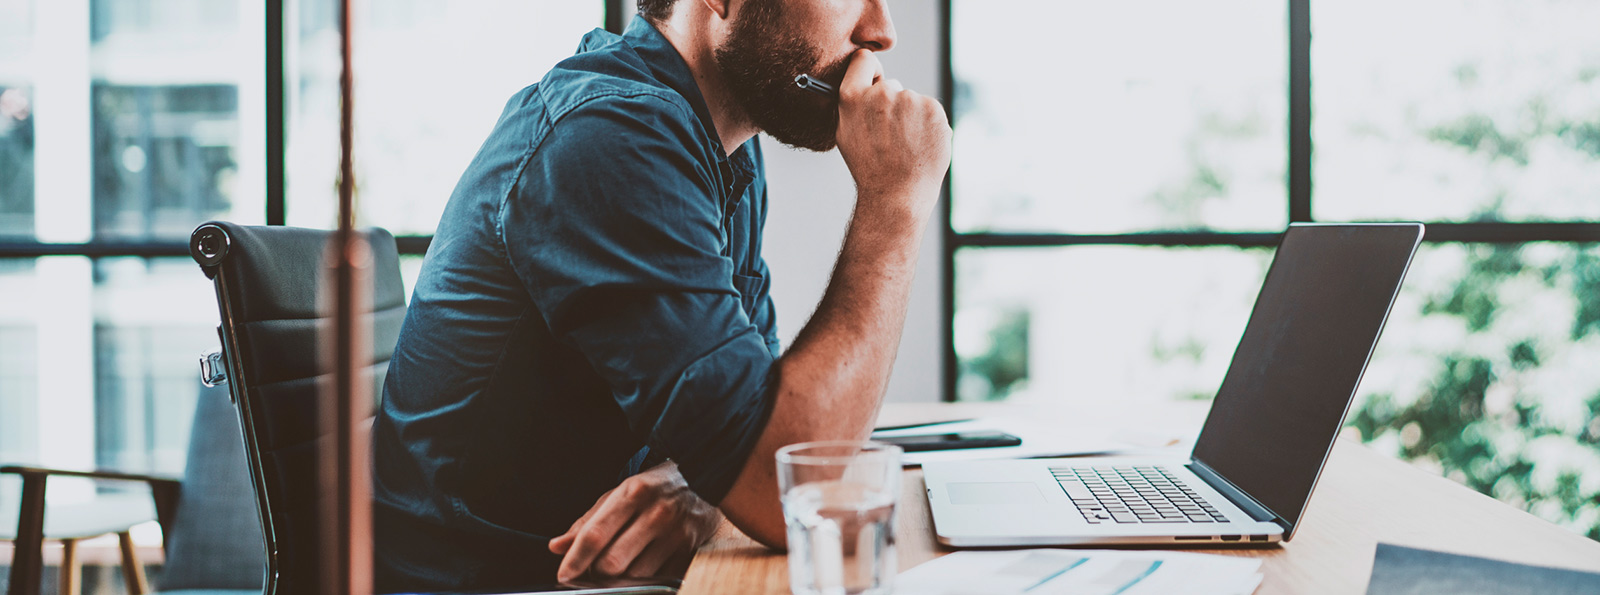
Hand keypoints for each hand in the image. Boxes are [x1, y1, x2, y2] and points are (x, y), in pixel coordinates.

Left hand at [548, 460, 722, 581]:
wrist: (708, 478)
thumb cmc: (657, 487)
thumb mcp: (620, 493)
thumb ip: (588, 521)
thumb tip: (558, 546)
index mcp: (633, 492)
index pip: (596, 533)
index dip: (576, 559)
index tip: (564, 574)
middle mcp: (656, 512)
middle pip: (613, 562)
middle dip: (598, 571)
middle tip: (597, 565)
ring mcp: (676, 533)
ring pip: (635, 575)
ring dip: (622, 576)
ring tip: (625, 559)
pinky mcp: (690, 550)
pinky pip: (657, 578)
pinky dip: (645, 577)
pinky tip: (646, 560)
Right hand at [834, 49, 952, 221]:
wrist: (897, 195)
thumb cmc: (869, 169)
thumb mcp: (845, 133)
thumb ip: (853, 105)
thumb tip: (864, 84)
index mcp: (853, 97)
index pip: (863, 60)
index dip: (869, 70)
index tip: (874, 82)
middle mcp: (882, 93)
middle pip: (891, 86)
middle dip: (892, 105)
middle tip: (891, 136)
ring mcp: (910, 99)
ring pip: (912, 101)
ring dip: (912, 118)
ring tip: (906, 146)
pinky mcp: (934, 108)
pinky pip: (930, 111)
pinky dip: (929, 126)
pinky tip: (920, 146)